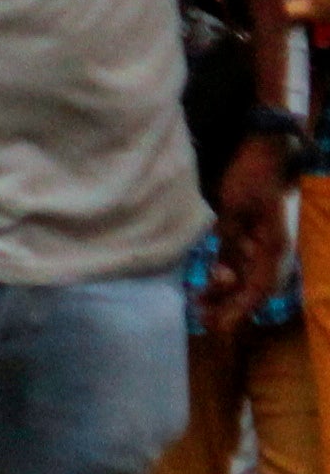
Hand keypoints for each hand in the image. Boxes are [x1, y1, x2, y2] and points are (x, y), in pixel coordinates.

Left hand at [204, 136, 292, 339]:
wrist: (256, 148)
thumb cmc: (249, 173)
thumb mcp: (235, 204)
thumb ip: (230, 235)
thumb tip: (223, 266)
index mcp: (272, 244)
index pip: (259, 286)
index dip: (241, 308)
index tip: (221, 326)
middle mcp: (267, 249)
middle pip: (251, 288)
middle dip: (229, 306)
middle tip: (204, 319)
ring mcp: (255, 243)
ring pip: (241, 278)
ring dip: (223, 293)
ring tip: (200, 305)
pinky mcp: (242, 235)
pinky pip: (234, 263)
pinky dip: (220, 277)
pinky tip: (204, 287)